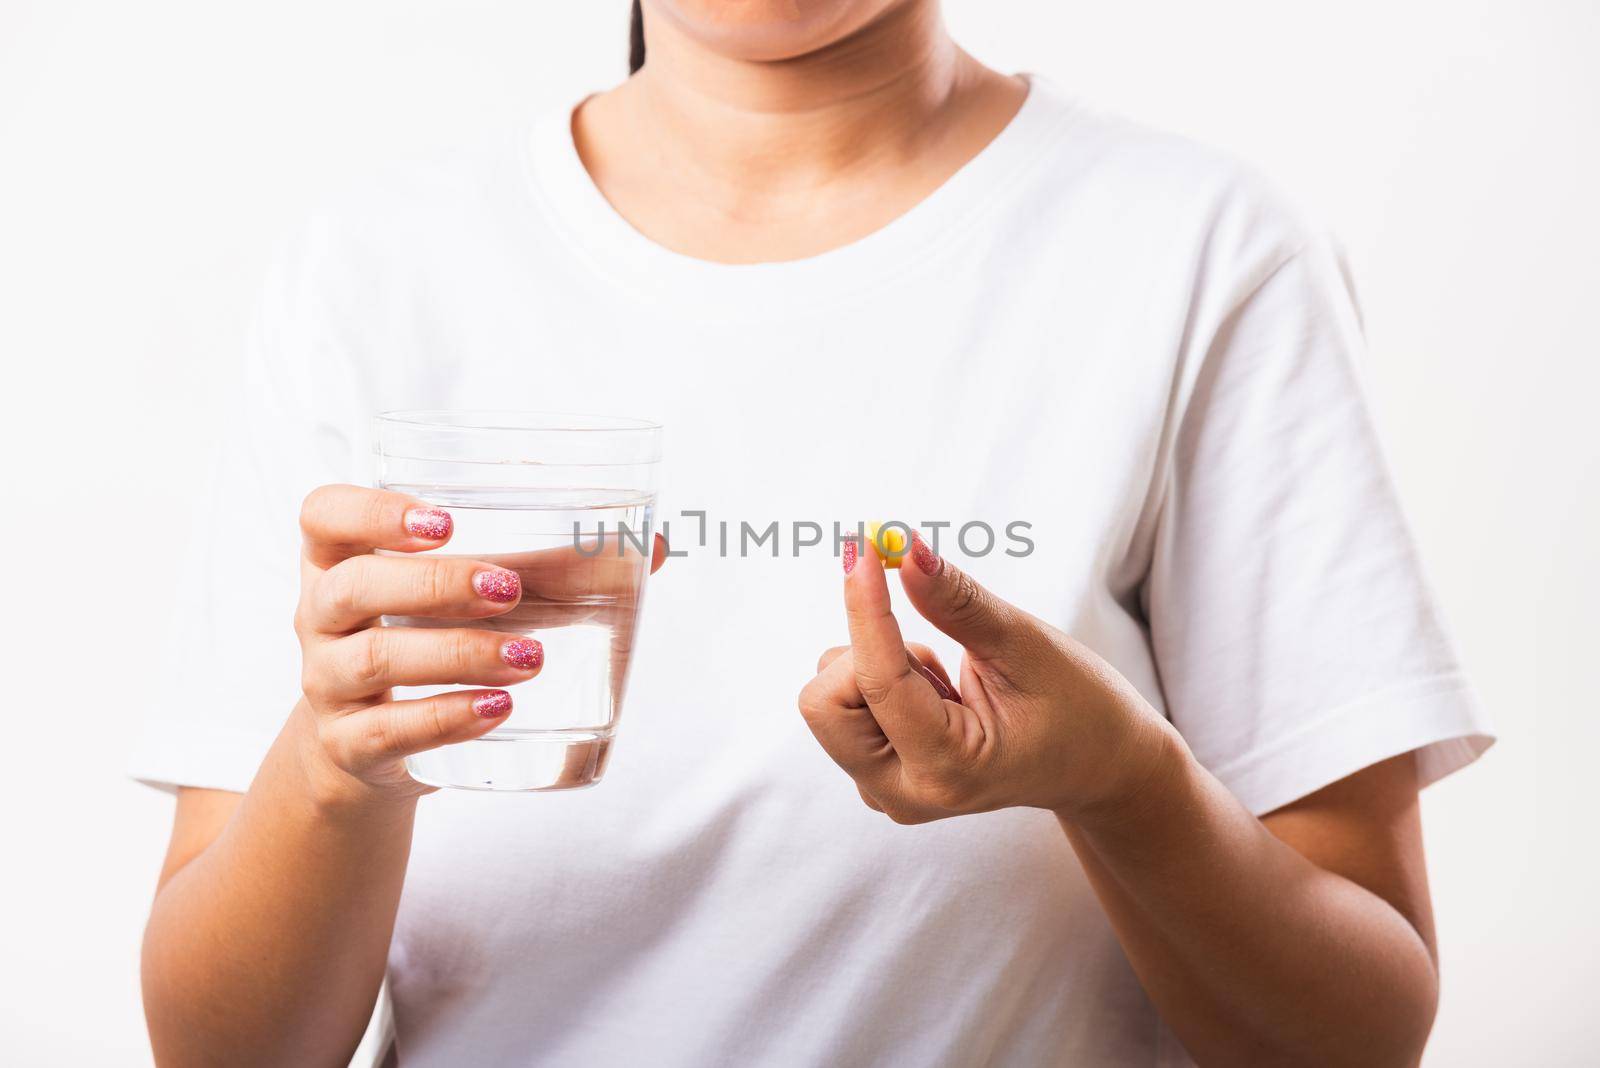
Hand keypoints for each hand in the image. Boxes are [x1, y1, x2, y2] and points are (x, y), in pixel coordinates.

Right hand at [293, 484, 663, 803]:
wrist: (371, 747)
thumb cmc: (431, 640)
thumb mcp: (464, 597)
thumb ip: (551, 564)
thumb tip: (651, 544)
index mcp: (343, 559)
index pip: (324, 515)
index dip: (372, 511)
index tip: (443, 519)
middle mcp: (321, 616)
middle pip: (353, 586)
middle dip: (435, 583)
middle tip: (510, 588)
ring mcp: (327, 684)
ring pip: (375, 660)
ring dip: (458, 654)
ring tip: (530, 657)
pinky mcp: (349, 746)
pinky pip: (386, 732)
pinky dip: (445, 719)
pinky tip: (498, 709)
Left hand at [797, 533, 1178, 824]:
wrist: (1096, 766)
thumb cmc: (1077, 708)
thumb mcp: (1025, 647)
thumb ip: (958, 602)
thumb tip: (905, 550)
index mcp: (946, 770)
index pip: (877, 680)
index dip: (866, 605)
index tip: (863, 547)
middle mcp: (902, 792)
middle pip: (824, 702)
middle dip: (864, 652)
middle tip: (929, 642)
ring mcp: (885, 788)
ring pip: (830, 699)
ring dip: (879, 666)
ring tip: (948, 682)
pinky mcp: (876, 772)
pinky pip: (846, 704)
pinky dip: (882, 681)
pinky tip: (939, 697)